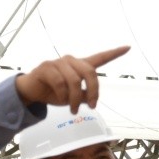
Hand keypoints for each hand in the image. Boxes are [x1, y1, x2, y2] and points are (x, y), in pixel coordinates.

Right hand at [15, 46, 129, 112]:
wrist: (30, 92)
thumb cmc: (52, 92)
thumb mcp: (71, 97)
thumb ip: (83, 96)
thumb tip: (91, 99)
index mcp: (79, 66)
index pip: (99, 58)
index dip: (114, 53)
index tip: (128, 47)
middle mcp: (71, 61)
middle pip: (90, 72)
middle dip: (93, 91)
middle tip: (92, 106)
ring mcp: (58, 62)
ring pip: (74, 80)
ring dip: (75, 98)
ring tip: (73, 110)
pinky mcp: (46, 67)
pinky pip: (60, 83)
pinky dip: (62, 95)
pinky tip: (61, 101)